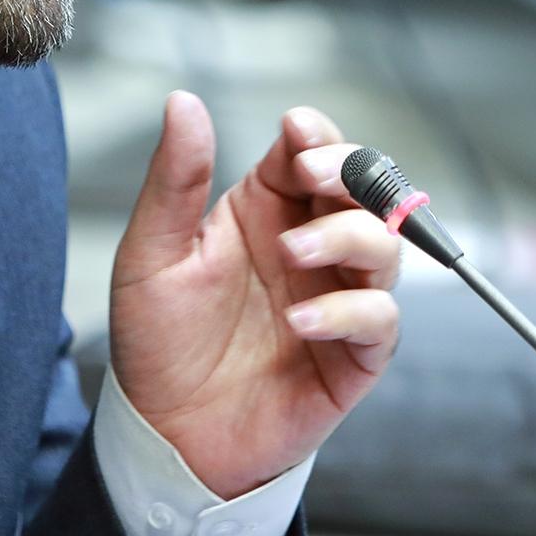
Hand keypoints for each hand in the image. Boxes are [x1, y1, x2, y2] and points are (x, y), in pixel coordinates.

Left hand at [107, 92, 400, 497]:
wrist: (165, 433)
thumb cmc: (157, 341)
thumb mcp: (150, 253)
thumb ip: (173, 179)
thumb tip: (183, 102)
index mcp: (264, 211)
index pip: (310, 153)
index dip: (315, 135)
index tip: (297, 131)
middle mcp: (309, 249)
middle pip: (363, 189)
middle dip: (350, 171)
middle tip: (314, 175)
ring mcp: (335, 300)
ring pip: (384, 246)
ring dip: (348, 237)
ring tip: (293, 253)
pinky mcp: (351, 357)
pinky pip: (379, 320)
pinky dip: (347, 313)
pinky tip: (298, 320)